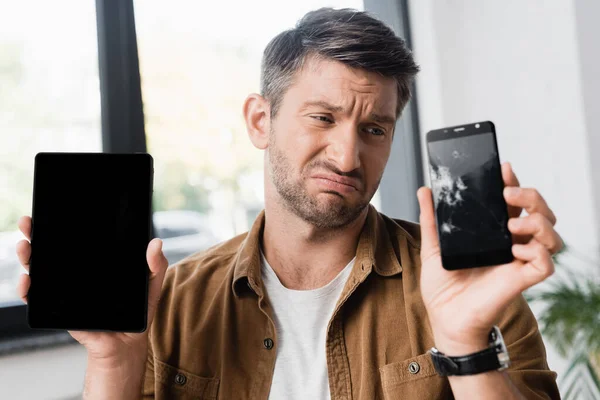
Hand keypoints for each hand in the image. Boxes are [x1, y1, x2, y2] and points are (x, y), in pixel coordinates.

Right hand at [15, 215, 168, 365]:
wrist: (126, 343)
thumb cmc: (137, 311)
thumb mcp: (150, 284)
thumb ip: (155, 264)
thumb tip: (156, 243)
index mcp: (96, 262)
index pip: (75, 239)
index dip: (62, 224)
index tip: (52, 211)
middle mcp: (76, 273)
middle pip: (52, 250)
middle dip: (36, 234)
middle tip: (29, 223)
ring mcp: (65, 290)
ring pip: (40, 270)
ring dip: (28, 257)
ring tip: (25, 247)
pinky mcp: (58, 309)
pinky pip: (38, 299)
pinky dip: (28, 289)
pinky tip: (27, 280)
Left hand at [417, 162, 562, 354]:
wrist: (444, 317)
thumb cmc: (443, 286)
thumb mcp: (433, 247)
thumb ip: (432, 219)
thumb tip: (425, 189)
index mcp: (493, 232)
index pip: (513, 202)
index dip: (514, 182)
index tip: (503, 168)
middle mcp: (512, 243)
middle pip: (540, 212)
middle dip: (531, 196)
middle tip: (508, 193)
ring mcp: (519, 261)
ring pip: (551, 235)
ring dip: (538, 222)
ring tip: (512, 224)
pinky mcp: (522, 280)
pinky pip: (545, 263)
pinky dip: (537, 252)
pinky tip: (516, 250)